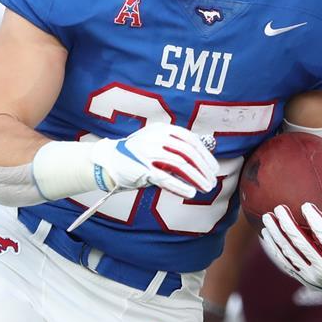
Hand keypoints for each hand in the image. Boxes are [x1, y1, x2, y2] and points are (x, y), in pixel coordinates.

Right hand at [86, 124, 217, 198]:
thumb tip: (202, 161)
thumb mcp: (156, 143)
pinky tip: (191, 192)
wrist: (108, 160)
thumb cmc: (136, 155)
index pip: (190, 139)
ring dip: (197, 178)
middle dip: (204, 168)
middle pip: (188, 152)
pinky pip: (165, 178)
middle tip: (213, 180)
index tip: (214, 167)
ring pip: (180, 165)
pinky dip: (180, 186)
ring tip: (206, 188)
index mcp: (162, 129)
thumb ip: (175, 148)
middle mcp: (157, 137)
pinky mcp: (142, 168)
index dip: (205, 154)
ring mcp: (148, 152)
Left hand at [259, 203, 321, 308]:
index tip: (306, 205)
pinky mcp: (302, 278)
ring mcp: (311, 276)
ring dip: (276, 235)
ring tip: (268, 218)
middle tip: (279, 208)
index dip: (315, 222)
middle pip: (302, 245)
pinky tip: (266, 233)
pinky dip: (274, 248)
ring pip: (290, 253)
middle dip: (289, 225)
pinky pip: (285, 262)